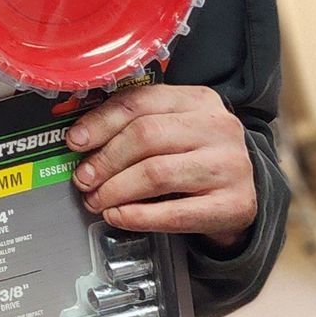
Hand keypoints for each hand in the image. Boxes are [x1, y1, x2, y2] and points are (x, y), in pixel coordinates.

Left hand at [65, 83, 256, 245]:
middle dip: (105, 160)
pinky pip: (175, 213)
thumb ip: (135, 126)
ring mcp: (230, 165)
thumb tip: (80, 141)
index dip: (101, 122)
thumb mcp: (173, 130)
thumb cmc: (195, 158)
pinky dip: (138, 216)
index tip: (75, 142)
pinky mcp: (234, 204)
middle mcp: (218, 127)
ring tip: (97, 200)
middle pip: (145, 136)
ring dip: (116, 190)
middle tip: (83, 179)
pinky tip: (118, 216)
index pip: (140, 101)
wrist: (240, 194)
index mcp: (199, 100)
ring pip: (156, 173)